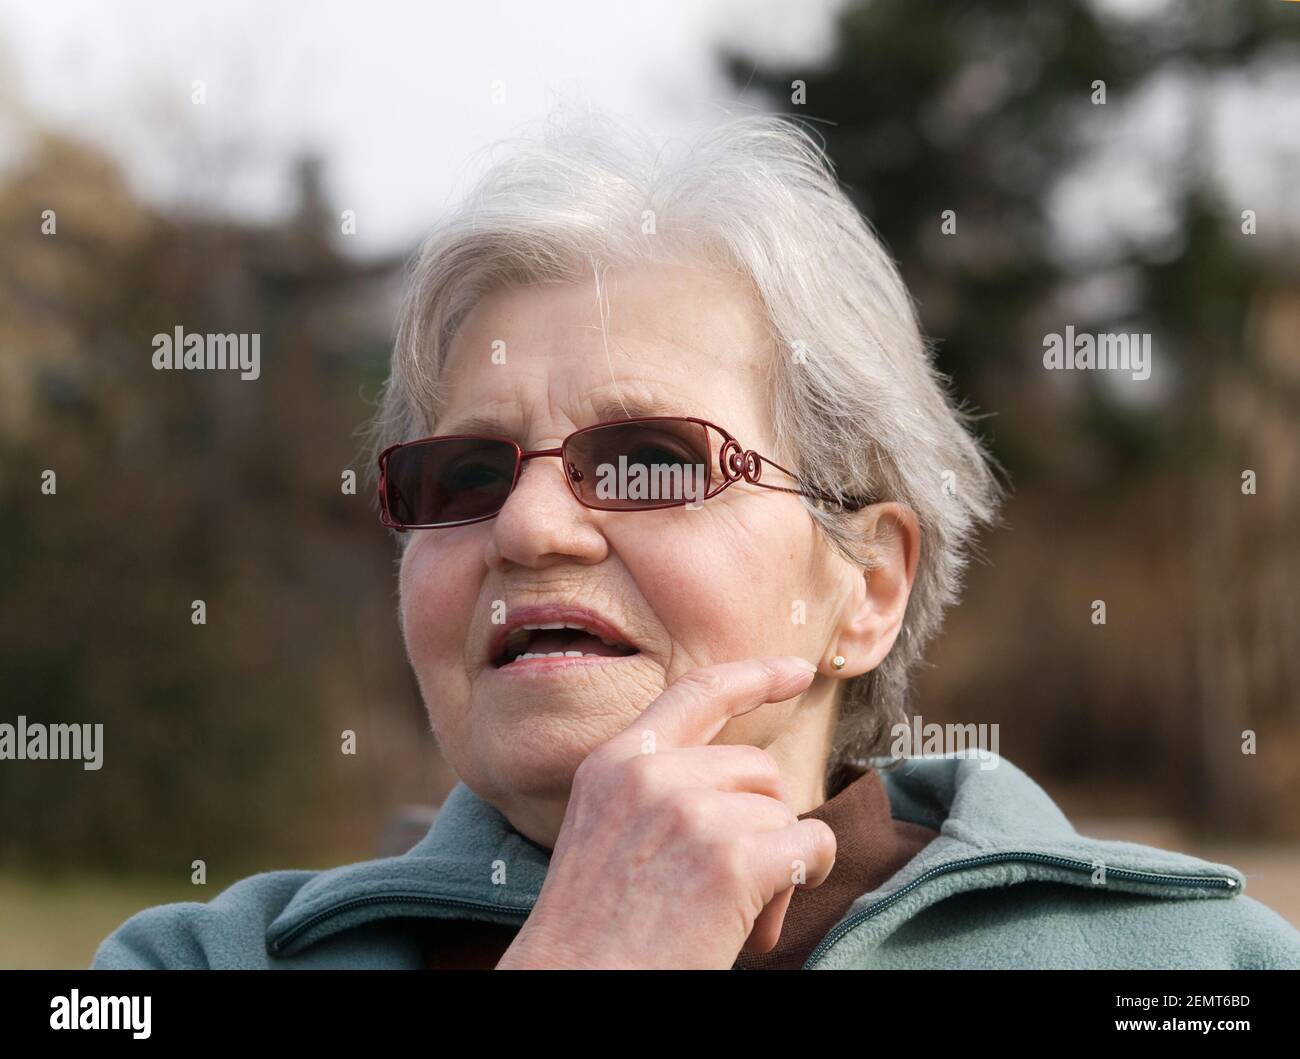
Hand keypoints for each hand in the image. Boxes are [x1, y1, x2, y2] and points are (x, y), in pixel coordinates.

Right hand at [495, 656, 836, 968]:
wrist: (576, 987)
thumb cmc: (596, 932)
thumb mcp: (608, 834)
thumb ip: (660, 793)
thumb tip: (752, 791)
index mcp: (614, 763)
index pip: (696, 693)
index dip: (754, 677)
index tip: (796, 669)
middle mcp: (651, 775)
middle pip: (756, 769)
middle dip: (761, 823)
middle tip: (730, 887)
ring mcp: (691, 812)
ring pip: (782, 812)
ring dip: (775, 867)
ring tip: (727, 918)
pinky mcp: (731, 858)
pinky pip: (810, 845)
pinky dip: (806, 876)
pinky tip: (763, 919)